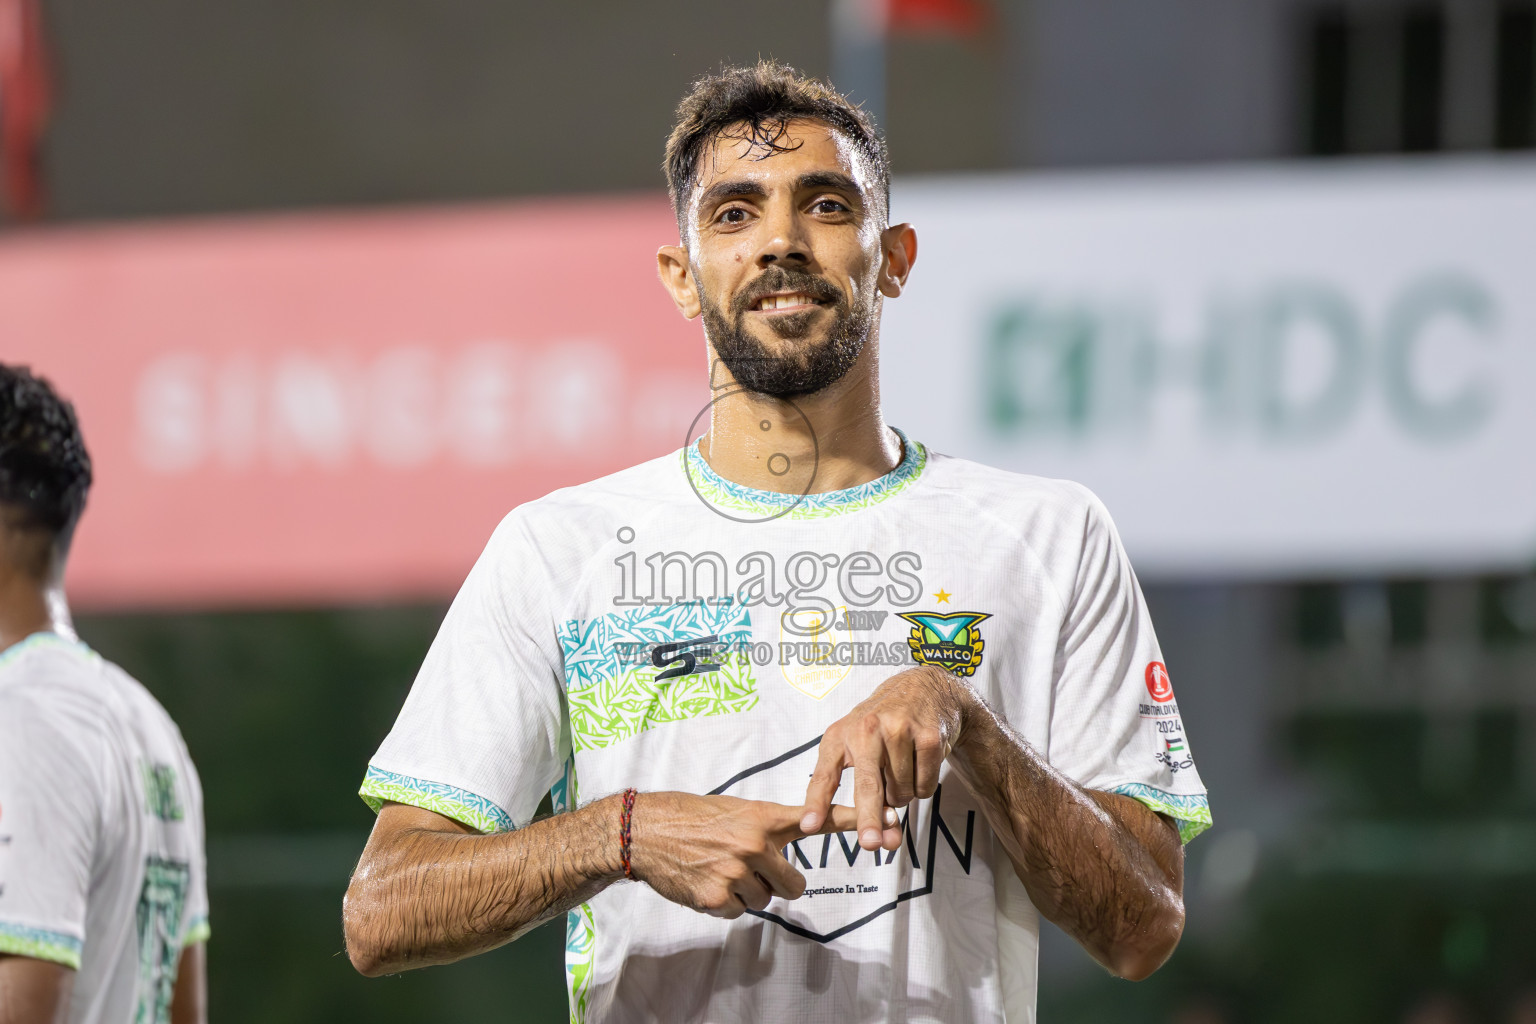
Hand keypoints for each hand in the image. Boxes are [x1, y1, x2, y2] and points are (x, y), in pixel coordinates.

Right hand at [629, 793, 856, 918]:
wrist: (645, 831)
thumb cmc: (691, 817)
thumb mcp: (736, 811)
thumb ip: (767, 830)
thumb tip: (784, 852)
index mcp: (764, 818)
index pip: (819, 819)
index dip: (857, 822)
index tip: (893, 820)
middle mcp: (755, 845)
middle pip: (794, 884)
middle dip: (777, 881)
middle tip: (749, 867)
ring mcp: (737, 873)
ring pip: (767, 900)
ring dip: (748, 892)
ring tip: (720, 869)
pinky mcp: (718, 899)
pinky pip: (740, 912)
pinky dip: (727, 903)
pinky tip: (707, 882)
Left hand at [800, 666, 970, 851]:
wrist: (923, 688)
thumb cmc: (882, 724)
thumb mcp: (855, 742)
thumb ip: (861, 788)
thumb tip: (878, 839)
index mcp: (840, 735)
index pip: (824, 775)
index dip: (816, 802)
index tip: (809, 826)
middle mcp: (867, 730)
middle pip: (867, 785)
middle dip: (868, 818)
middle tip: (870, 845)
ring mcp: (899, 730)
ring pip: (901, 792)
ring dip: (902, 795)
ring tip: (900, 769)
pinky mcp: (928, 737)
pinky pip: (925, 786)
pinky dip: (923, 786)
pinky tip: (919, 764)